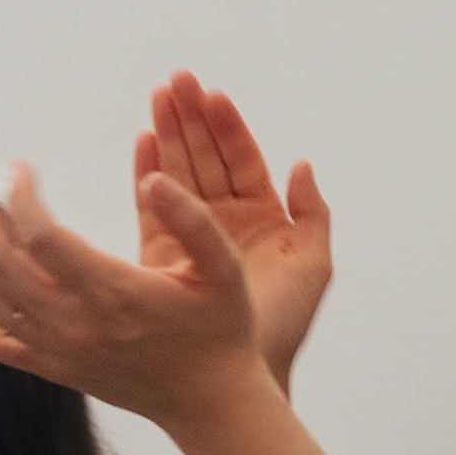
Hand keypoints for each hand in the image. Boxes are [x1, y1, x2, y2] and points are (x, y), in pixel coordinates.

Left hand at [0, 160, 270, 436]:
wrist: (208, 401)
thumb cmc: (218, 329)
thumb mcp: (225, 268)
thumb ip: (193, 219)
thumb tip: (152, 177)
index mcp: (114, 293)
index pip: (41, 236)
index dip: (19, 194)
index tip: (19, 166)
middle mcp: (75, 324)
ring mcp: (55, 349)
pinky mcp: (48, 367)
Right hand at [134, 74, 331, 389]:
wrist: (241, 375)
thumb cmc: (280, 327)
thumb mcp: (312, 267)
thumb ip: (313, 215)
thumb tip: (302, 165)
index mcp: (265, 218)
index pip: (243, 160)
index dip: (228, 127)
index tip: (213, 95)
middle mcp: (227, 221)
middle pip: (208, 157)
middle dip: (191, 118)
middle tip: (176, 80)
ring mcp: (194, 235)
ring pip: (180, 174)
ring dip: (169, 134)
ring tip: (156, 96)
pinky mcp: (164, 253)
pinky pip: (153, 206)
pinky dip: (148, 173)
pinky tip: (142, 142)